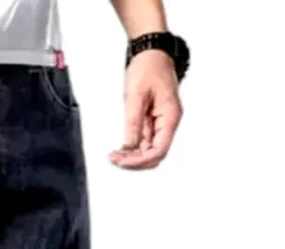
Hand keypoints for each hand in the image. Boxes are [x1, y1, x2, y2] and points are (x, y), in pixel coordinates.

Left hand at [109, 50, 182, 169]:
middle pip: (155, 154)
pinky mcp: (153, 120)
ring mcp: (161, 122)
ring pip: (149, 150)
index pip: (159, 150)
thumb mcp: (136, 95)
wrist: (150, 50)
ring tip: (114, 155)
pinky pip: (144, 140)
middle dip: (136, 161)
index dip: (140, 160)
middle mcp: (168, 122)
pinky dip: (132, 147)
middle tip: (115, 159)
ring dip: (133, 156)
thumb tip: (129, 147)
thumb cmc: (148, 66)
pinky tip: (120, 148)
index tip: (121, 160)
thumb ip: (133, 123)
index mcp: (170, 116)